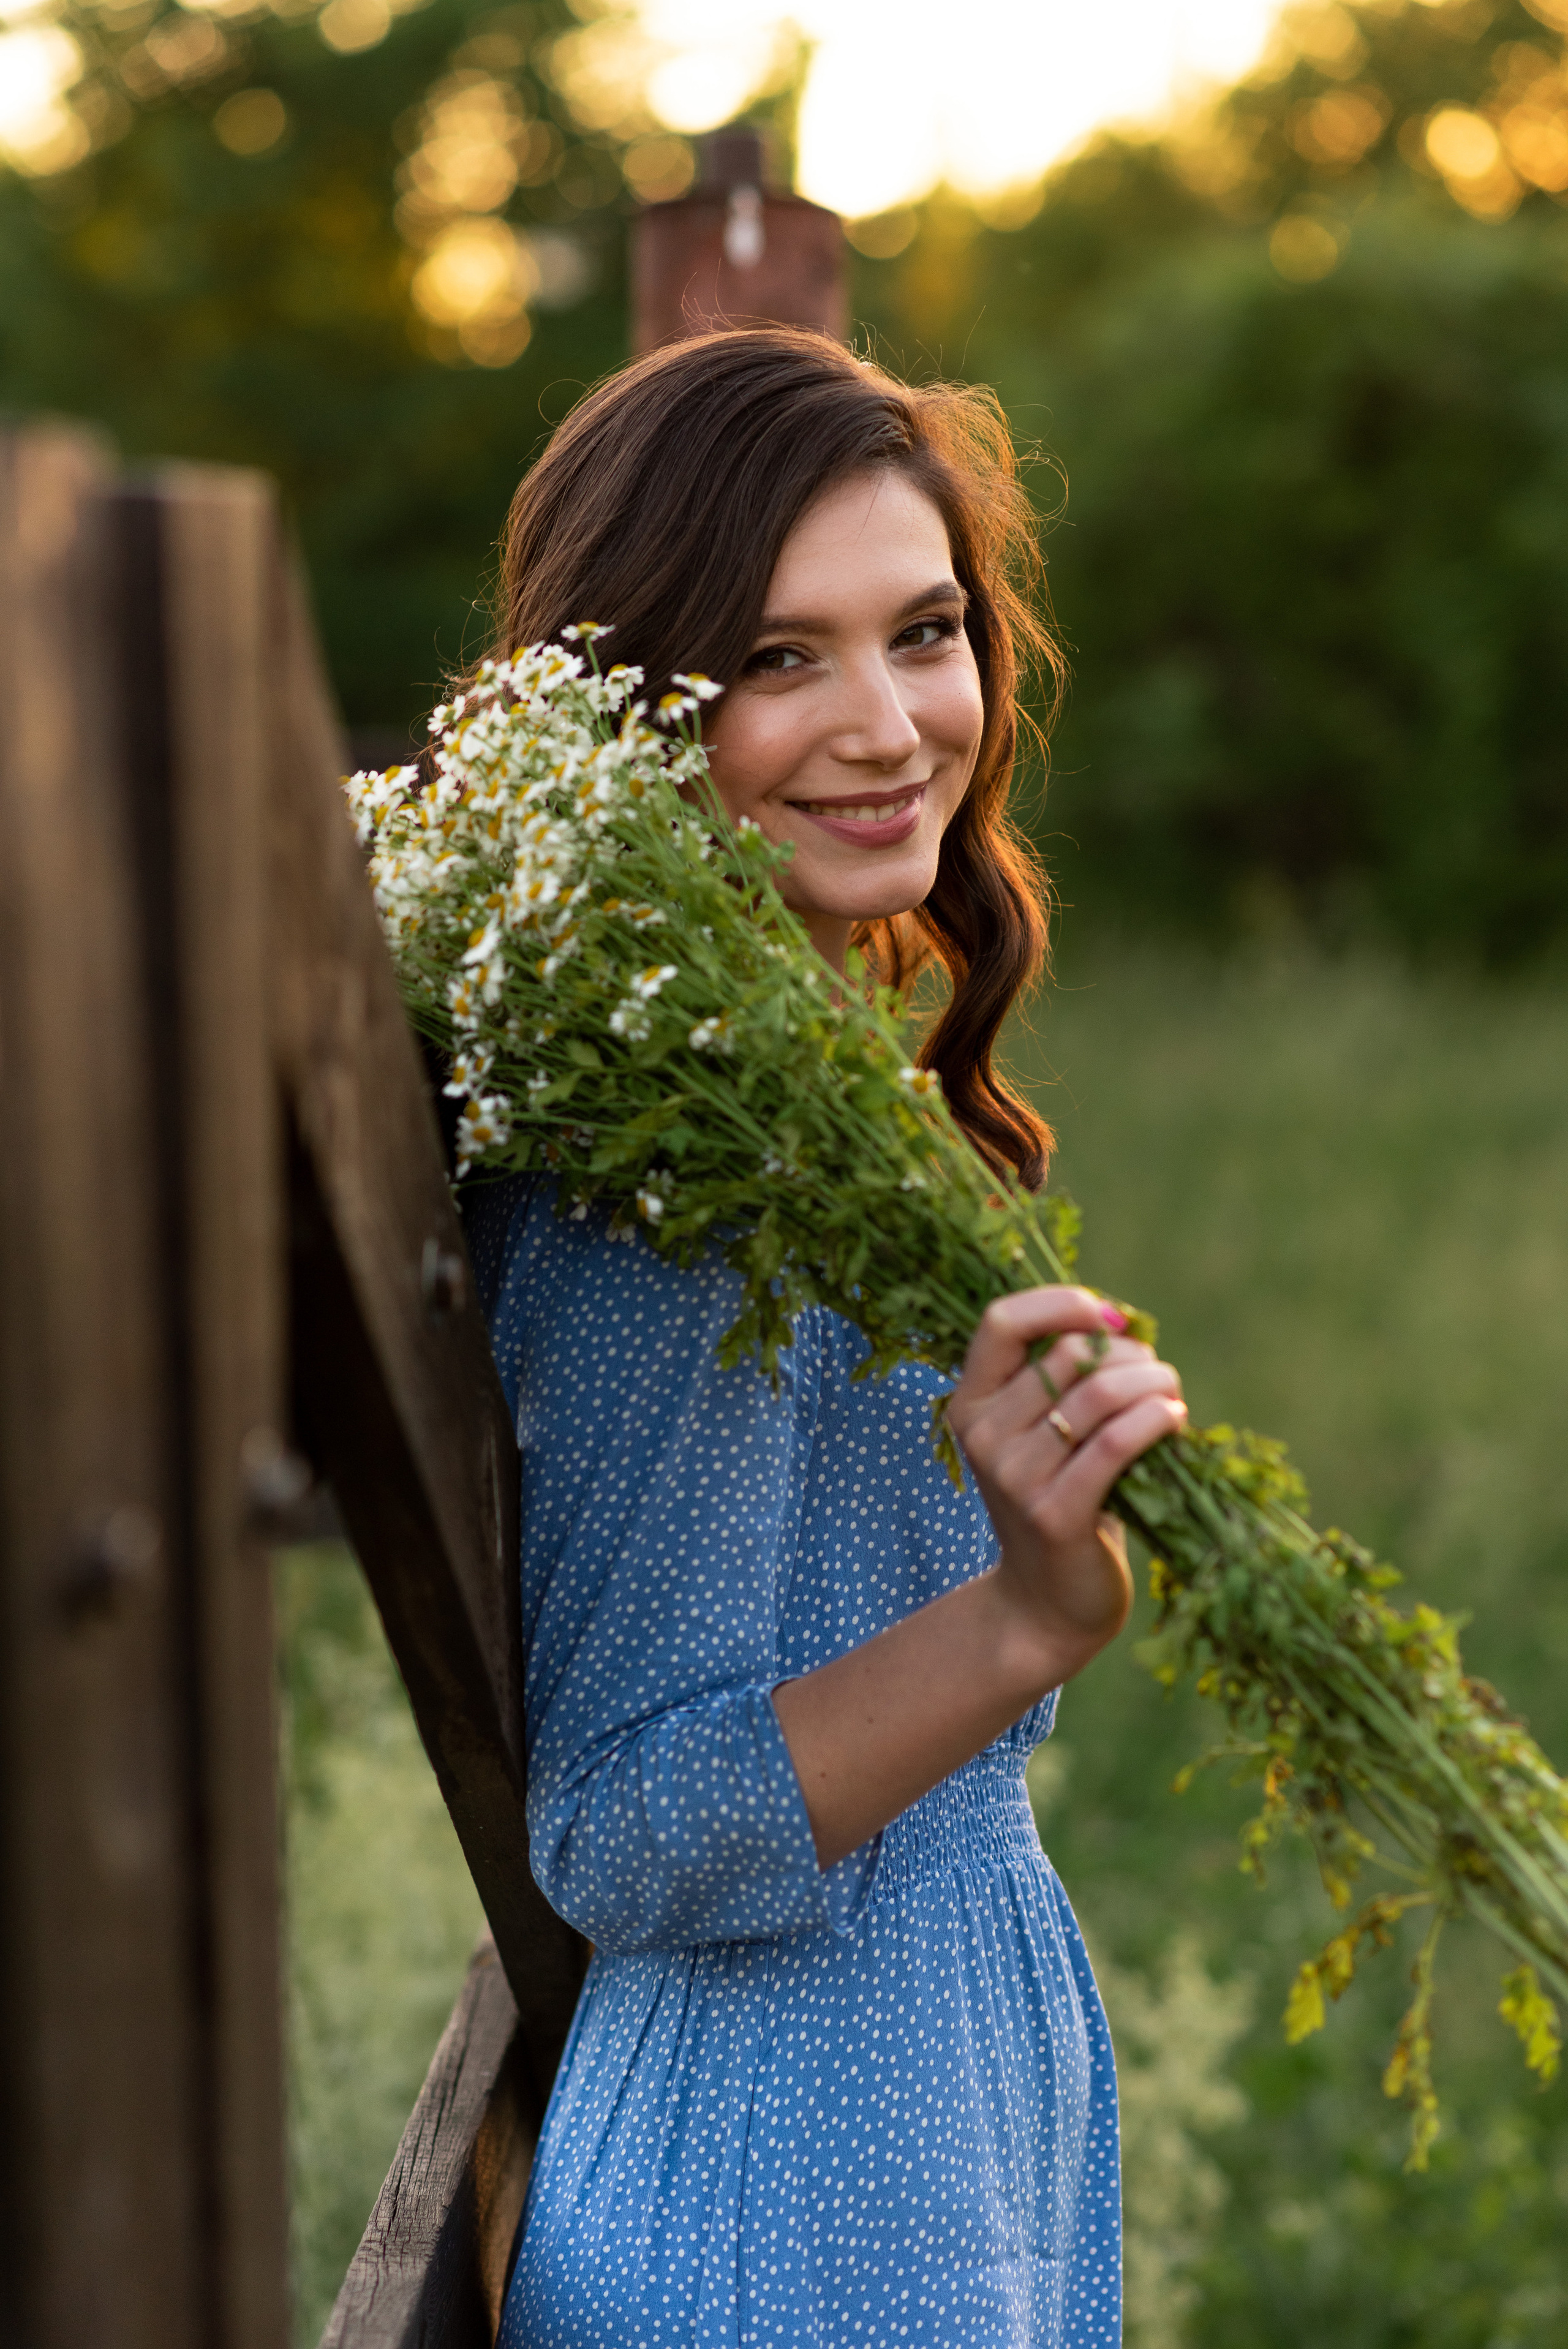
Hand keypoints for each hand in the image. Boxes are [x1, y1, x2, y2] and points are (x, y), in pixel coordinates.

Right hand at [948, 1286, 1185, 1681]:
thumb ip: (1063, 1381)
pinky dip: (1156, 1421)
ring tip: (1173, 1393)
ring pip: (1098, 1394)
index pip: (1001, 1321)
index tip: (1108, 1318)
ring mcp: (1014, 1476)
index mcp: (970, 1403)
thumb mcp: (1043, 1435)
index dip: (1059, 1304)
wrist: (1048, 1604)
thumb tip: (1122, 1324)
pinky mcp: (1054, 1514)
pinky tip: (1177, 1421)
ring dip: (1152, 1383)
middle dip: (1129, 1354)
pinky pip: (1115, 1444)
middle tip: (1158, 1373)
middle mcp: (983, 1435)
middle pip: (1068, 1356)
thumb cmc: (1061, 1501)